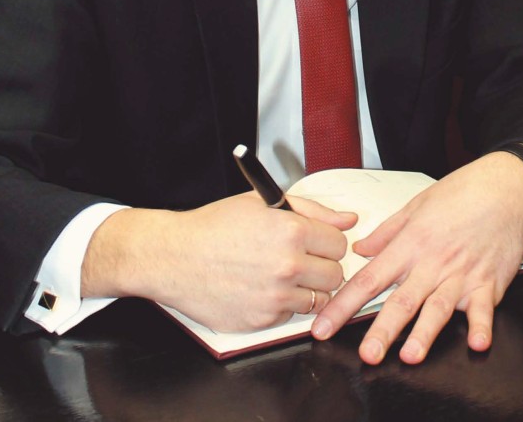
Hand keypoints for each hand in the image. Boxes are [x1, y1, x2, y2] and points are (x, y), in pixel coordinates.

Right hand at [81, 192, 356, 331]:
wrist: (174, 257)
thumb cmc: (214, 226)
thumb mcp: (262, 203)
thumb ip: (313, 210)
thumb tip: (348, 219)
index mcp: (291, 231)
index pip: (339, 244)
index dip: (326, 241)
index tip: (315, 241)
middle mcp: (288, 265)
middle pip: (335, 275)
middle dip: (321, 266)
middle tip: (299, 259)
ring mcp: (276, 296)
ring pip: (319, 299)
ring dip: (305, 288)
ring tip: (279, 273)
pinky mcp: (263, 320)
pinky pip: (292, 314)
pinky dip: (283, 303)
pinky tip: (261, 287)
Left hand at [311, 152, 522, 363]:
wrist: (504, 187)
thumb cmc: (461, 193)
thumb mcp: (415, 206)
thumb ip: (386, 233)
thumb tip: (360, 250)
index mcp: (410, 244)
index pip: (369, 278)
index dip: (344, 304)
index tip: (324, 326)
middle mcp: (432, 263)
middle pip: (401, 301)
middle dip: (382, 330)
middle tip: (366, 355)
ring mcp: (461, 275)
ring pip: (437, 308)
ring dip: (424, 334)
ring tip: (410, 356)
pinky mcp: (489, 283)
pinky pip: (484, 309)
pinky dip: (481, 327)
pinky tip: (477, 344)